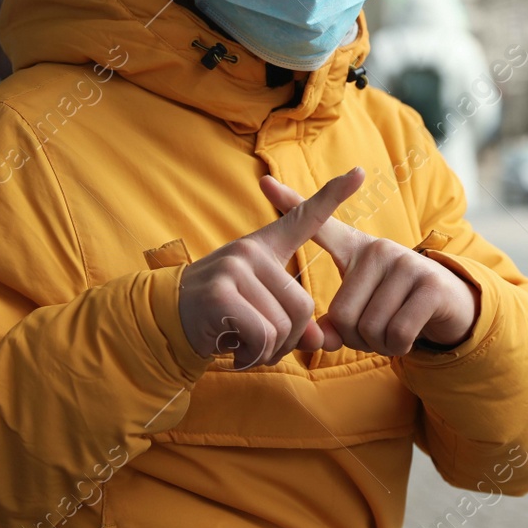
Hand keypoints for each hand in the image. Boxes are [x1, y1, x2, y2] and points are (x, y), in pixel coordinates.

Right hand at [178, 168, 364, 368]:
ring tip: (246, 345)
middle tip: (263, 344)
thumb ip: (293, 319)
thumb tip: (316, 341)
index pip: (303, 216)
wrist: (169, 318)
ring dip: (269, 350)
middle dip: (289, 339)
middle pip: (302, 307)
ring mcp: (234, 268)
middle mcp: (251, 250)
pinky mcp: (221, 294)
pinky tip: (237, 352)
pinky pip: (262, 335)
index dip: (333, 195)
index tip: (358, 173)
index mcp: (265, 246)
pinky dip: (255, 354)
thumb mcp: (261, 308)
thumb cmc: (222, 311)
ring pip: (282, 326)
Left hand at [260, 173, 478, 355]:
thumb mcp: (361, 309)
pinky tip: (405, 337)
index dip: (292, 204)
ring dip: (379, 345)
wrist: (449, 304)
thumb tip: (322, 339)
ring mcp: (407, 264)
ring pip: (370, 328)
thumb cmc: (393, 305)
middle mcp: (380, 249)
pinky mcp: (431, 285)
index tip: (264, 182)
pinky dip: (398, 347)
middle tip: (373, 332)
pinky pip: (397, 333)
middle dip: (356, 338)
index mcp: (356, 249)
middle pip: (343, 315)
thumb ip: (334, 323)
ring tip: (390, 331)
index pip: (320, 225)